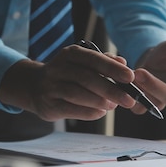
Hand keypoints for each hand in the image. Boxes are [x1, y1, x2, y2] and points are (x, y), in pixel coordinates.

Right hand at [0, 44, 138, 120]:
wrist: (35, 86)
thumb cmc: (67, 74)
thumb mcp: (83, 62)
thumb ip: (104, 61)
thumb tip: (123, 62)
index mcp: (70, 54)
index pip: (93, 59)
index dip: (112, 68)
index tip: (130, 77)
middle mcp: (58, 68)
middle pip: (87, 78)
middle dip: (111, 89)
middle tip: (128, 99)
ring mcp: (51, 86)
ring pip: (78, 94)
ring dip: (99, 101)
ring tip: (113, 105)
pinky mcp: (48, 104)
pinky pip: (71, 109)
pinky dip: (88, 112)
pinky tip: (100, 112)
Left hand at [133, 39, 165, 114]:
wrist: (152, 58)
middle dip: (153, 85)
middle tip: (139, 72)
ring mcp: (158, 99)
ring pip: (151, 103)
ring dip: (140, 91)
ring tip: (131, 75)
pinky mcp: (144, 103)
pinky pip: (137, 107)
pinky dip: (129, 97)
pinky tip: (124, 84)